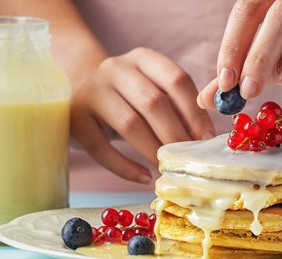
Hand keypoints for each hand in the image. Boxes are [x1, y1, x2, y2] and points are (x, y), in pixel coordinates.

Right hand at [72, 47, 214, 183]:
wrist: (76, 93)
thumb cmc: (125, 98)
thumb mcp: (148, 88)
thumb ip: (174, 104)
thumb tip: (204, 138)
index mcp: (142, 58)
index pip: (176, 80)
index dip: (195, 112)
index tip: (206, 139)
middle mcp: (115, 68)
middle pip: (153, 102)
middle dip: (176, 134)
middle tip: (188, 159)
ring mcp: (92, 92)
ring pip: (129, 123)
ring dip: (153, 150)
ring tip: (167, 167)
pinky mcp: (75, 119)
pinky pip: (102, 148)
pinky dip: (125, 167)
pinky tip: (144, 176)